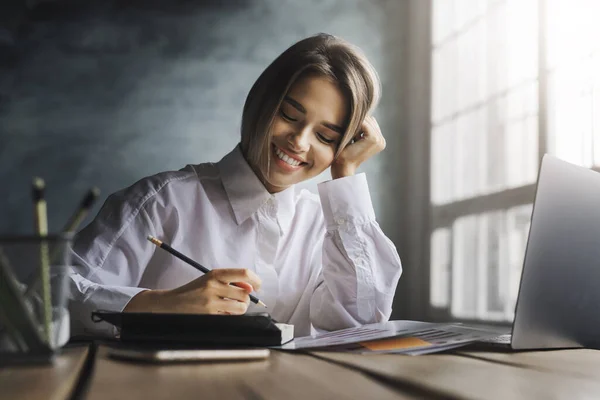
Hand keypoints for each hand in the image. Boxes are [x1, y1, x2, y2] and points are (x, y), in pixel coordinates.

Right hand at [124, 268, 261, 314]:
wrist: (171, 303)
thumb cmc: (194, 290)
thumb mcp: (210, 279)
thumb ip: (230, 281)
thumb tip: (252, 287)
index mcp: (215, 274)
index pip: (244, 273)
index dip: (256, 280)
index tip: (258, 286)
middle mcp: (213, 285)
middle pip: (245, 292)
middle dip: (247, 298)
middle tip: (241, 300)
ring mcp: (211, 301)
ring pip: (240, 307)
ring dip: (240, 308)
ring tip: (231, 307)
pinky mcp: (209, 315)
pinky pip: (230, 316)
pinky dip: (230, 316)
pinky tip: (221, 312)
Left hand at [330, 116, 385, 178]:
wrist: (343, 166)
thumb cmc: (344, 153)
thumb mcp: (353, 137)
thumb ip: (359, 127)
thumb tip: (358, 111)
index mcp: (379, 140)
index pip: (370, 121)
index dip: (358, 124)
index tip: (350, 134)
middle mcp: (381, 140)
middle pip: (369, 119)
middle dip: (358, 124)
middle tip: (350, 138)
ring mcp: (379, 139)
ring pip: (366, 120)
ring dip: (356, 126)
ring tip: (351, 139)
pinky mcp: (373, 139)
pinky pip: (363, 123)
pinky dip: (355, 127)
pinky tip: (351, 137)